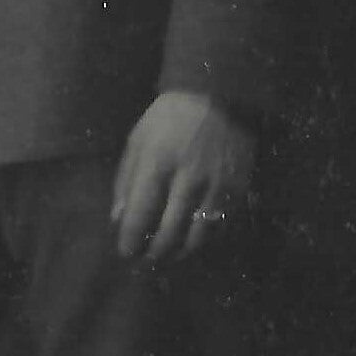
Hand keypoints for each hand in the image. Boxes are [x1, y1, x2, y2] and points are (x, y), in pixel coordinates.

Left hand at [111, 89, 255, 262]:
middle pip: (170, 232)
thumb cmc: (169, 118)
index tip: (126, 252)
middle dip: (155, 253)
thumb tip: (118, 219)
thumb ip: (126, 179)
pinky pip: (220, 227)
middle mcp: (188, 177)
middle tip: (147, 259)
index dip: (131, 239)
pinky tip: (193, 240)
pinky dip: (205, 240)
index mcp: (157, 162)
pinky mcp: (237, 189)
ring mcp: (216, 185)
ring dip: (180, 252)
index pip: (140, 213)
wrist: (217, 96)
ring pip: (198, 236)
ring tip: (169, 255)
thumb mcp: (138, 139)